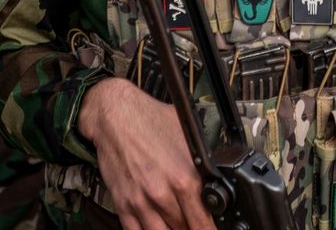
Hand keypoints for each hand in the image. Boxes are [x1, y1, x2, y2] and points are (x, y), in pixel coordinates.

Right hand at [80, 79, 215, 229]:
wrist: (115, 116)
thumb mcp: (189, 136)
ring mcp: (140, 202)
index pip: (203, 221)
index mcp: (183, 179)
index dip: (209, 228)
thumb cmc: (150, 121)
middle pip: (184, 229)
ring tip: (178, 225)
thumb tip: (219, 177)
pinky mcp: (122, 204)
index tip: (210, 226)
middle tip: (195, 222)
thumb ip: (205, 162)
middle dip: (192, 227)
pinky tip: (156, 226)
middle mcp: (162, 194)